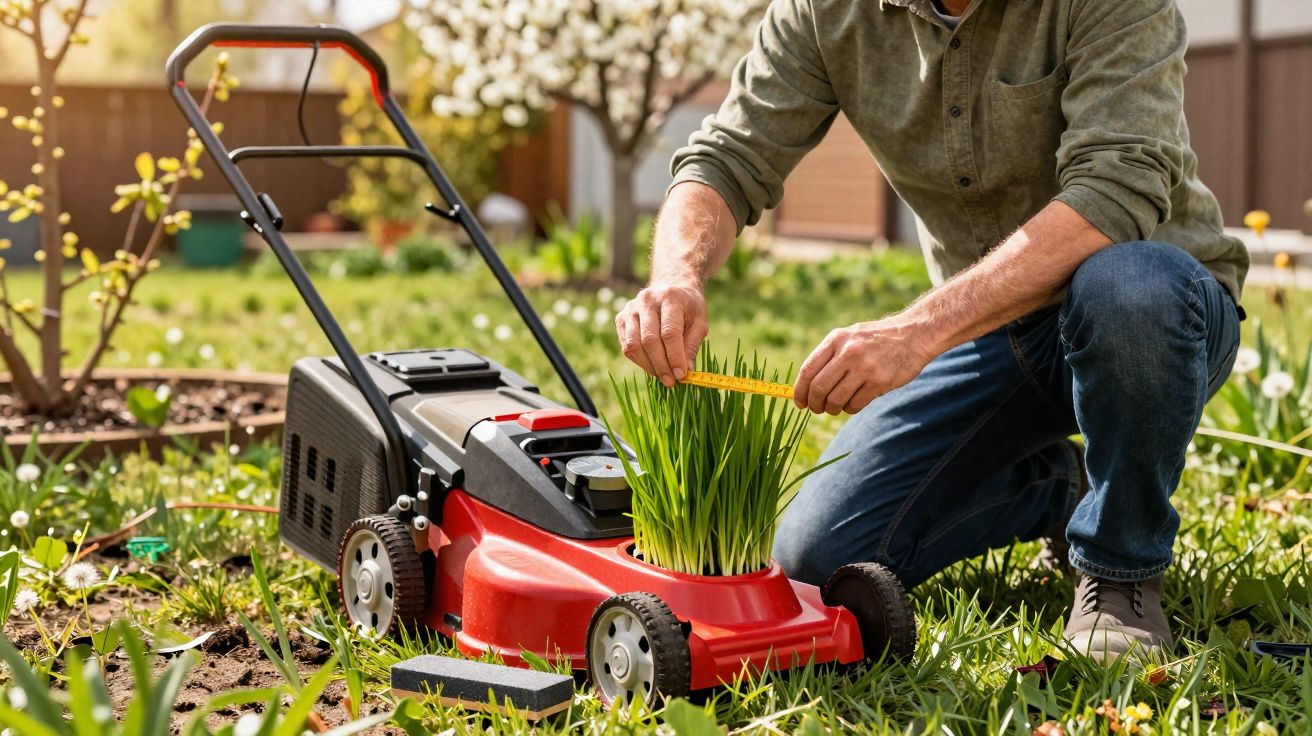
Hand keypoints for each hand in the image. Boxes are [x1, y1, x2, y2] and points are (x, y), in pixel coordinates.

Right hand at [615, 282, 707, 386]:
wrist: (671, 289)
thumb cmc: (688, 308)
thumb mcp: (699, 322)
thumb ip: (692, 345)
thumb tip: (685, 371)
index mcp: (670, 297)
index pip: (669, 332)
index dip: (675, 357)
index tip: (681, 375)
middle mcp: (647, 300)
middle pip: (649, 340)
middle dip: (661, 365)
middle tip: (671, 382)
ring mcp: (630, 309)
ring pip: (634, 345)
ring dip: (648, 366)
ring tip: (662, 377)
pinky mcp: (621, 318)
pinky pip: (626, 346)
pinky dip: (639, 361)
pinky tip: (652, 366)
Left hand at [794, 317, 935, 414]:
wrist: (913, 335)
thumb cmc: (875, 340)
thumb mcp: (849, 337)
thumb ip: (829, 356)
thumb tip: (805, 387)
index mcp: (836, 339)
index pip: (808, 370)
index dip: (799, 391)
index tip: (799, 402)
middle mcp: (848, 352)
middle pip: (818, 388)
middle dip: (814, 404)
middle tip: (817, 409)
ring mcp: (864, 368)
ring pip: (835, 400)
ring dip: (832, 409)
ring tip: (835, 407)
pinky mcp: (878, 382)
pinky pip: (854, 405)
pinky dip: (849, 409)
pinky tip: (853, 403)